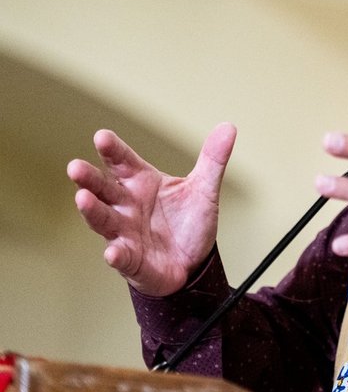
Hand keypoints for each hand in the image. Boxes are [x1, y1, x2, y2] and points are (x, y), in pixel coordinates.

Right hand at [67, 124, 235, 296]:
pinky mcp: (132, 260)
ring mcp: (125, 233)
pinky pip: (122, 257)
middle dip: (89, 179)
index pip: (123, 162)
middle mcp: (127, 206)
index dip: (113, 150)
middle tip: (75, 167)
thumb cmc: (188, 223)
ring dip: (93, 211)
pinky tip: (113, 252)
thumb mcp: (204, 189)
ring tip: (83, 199)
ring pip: (104, 220)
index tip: (102, 137)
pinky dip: (117, 255)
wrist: (193, 263)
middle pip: (103, 189)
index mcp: (141, 183)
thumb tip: (228, 127)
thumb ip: (213, 160)